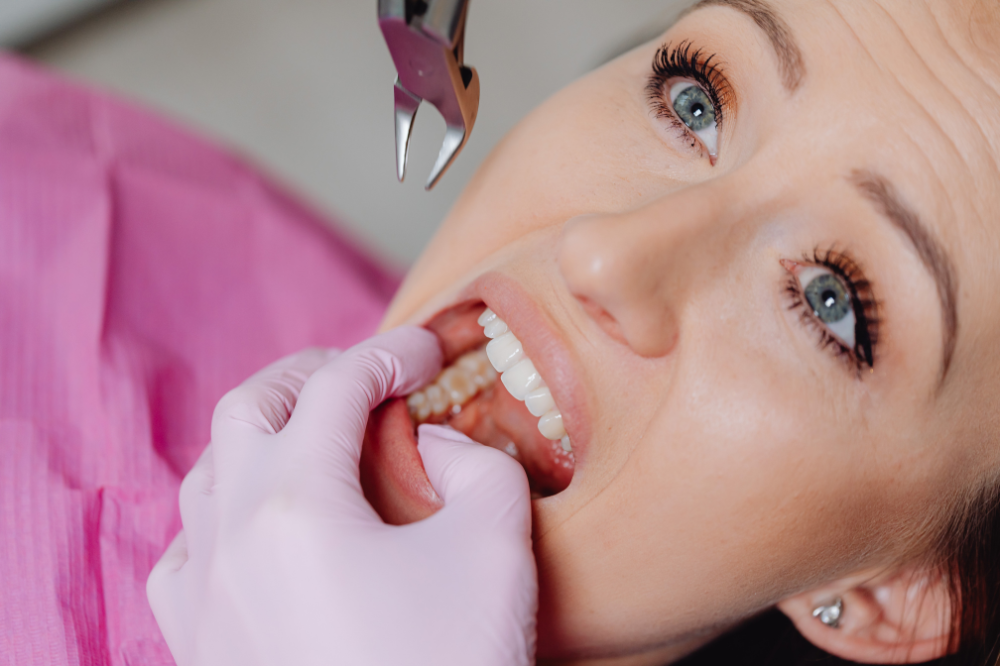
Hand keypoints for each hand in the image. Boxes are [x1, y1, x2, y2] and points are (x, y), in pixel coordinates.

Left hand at [147, 327, 536, 664]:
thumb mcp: (495, 547)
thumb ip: (479, 466)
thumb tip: (433, 445)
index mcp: (295, 503)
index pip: (338, 386)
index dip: (390, 353)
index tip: (430, 352)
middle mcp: (230, 536)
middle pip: (250, 408)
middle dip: (310, 375)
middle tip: (366, 376)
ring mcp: (203, 592)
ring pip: (209, 472)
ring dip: (265, 435)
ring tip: (318, 438)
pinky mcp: (197, 642)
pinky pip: (186, 548)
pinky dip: (224, 510)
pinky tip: (261, 524)